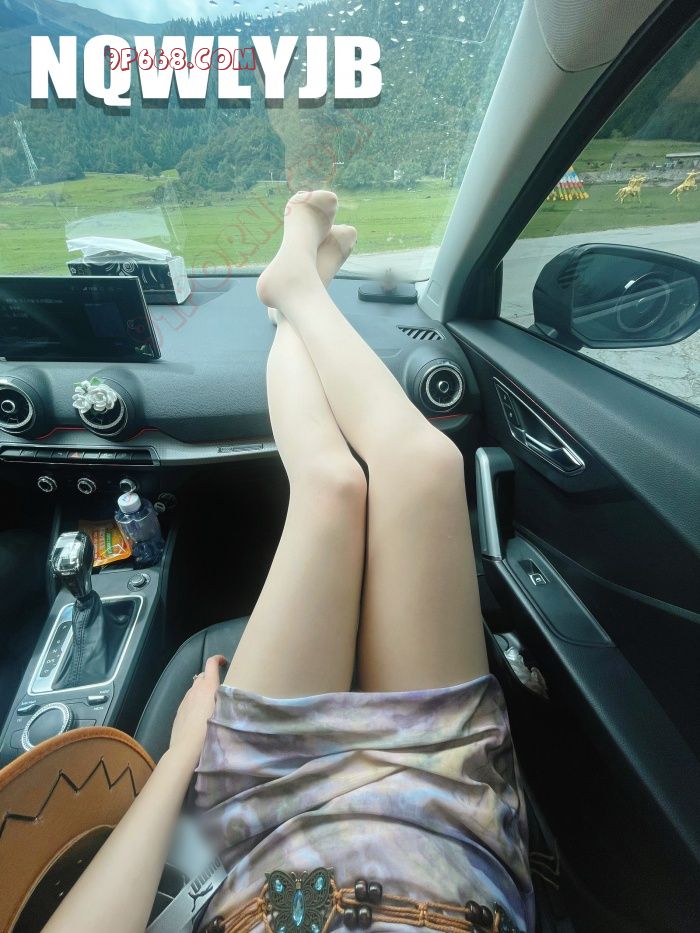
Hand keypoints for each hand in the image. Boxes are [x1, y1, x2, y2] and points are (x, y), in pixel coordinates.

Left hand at [169, 654, 226, 769]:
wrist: (186, 748)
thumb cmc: (210, 729)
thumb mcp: (225, 712)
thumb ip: (228, 700)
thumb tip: (233, 696)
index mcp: (208, 686)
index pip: (211, 663)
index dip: (217, 659)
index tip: (224, 662)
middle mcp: (195, 689)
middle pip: (203, 675)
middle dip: (210, 677)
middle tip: (220, 687)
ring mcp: (185, 700)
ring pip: (195, 688)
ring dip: (202, 690)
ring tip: (210, 703)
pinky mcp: (179, 710)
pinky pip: (189, 700)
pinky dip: (195, 701)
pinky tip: (199, 715)